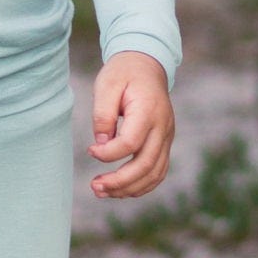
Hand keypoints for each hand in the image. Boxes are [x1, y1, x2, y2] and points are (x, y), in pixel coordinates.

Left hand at [87, 51, 173, 197]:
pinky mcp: (164, 143)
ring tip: (102, 192)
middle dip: (119, 181)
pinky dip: (141, 185)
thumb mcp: (107, 85)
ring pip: (154, 173)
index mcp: (148, 111)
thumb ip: (103, 114)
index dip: (108, 153)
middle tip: (94, 186)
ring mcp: (167, 136)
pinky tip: (120, 189)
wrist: (146, 66)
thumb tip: (101, 143)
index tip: (90, 150)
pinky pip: (158, 171)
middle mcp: (163, 127)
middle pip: (146, 164)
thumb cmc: (123, 74)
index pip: (131, 143)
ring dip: (129, 188)